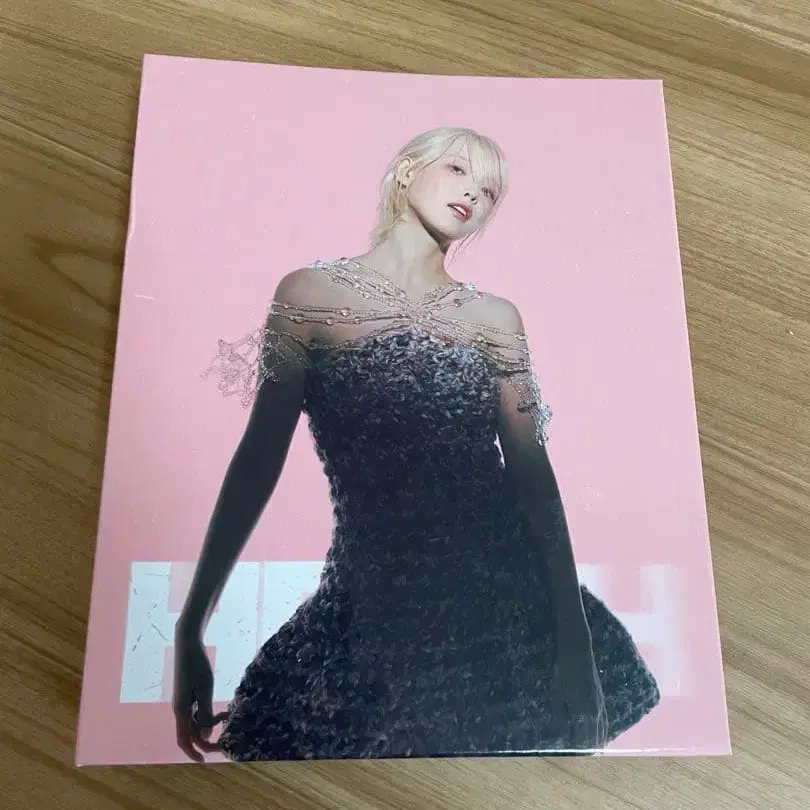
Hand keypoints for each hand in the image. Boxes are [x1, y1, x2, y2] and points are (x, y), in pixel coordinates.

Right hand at [172, 626, 227, 761]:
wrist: (187, 643)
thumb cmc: (197, 664)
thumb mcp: (205, 688)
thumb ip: (205, 712)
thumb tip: (207, 734)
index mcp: (181, 709)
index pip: (184, 739)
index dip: (193, 752)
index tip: (205, 760)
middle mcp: (179, 708)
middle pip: (190, 733)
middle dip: (206, 740)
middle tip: (224, 742)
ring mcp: (183, 702)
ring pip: (195, 723)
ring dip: (209, 726)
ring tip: (228, 717)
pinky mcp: (187, 695)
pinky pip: (196, 713)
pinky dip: (207, 716)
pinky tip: (222, 711)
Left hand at [548, 643, 606, 749]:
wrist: (578, 654)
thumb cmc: (563, 674)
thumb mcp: (556, 695)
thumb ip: (559, 716)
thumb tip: (559, 733)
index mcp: (582, 714)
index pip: (582, 738)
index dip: (578, 748)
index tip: (574, 756)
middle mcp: (595, 712)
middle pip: (594, 735)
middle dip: (590, 746)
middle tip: (586, 756)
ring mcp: (600, 704)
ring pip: (602, 728)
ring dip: (599, 739)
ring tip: (596, 749)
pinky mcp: (602, 697)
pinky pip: (605, 718)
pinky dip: (604, 728)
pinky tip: (602, 729)